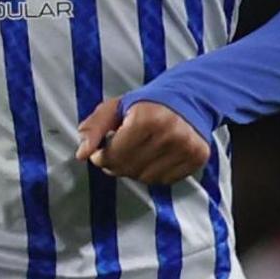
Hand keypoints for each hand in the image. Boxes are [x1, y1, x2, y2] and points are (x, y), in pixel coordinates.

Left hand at [76, 97, 210, 185]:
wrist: (189, 98)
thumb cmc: (147, 103)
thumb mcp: (116, 107)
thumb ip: (94, 128)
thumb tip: (81, 154)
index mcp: (149, 118)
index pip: (115, 154)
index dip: (102, 156)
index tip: (101, 151)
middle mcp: (171, 134)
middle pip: (129, 168)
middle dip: (115, 164)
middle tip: (115, 154)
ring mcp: (187, 147)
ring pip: (145, 177)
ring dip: (133, 170)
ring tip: (134, 153)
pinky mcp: (198, 158)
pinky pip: (164, 180)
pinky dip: (152, 173)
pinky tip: (151, 158)